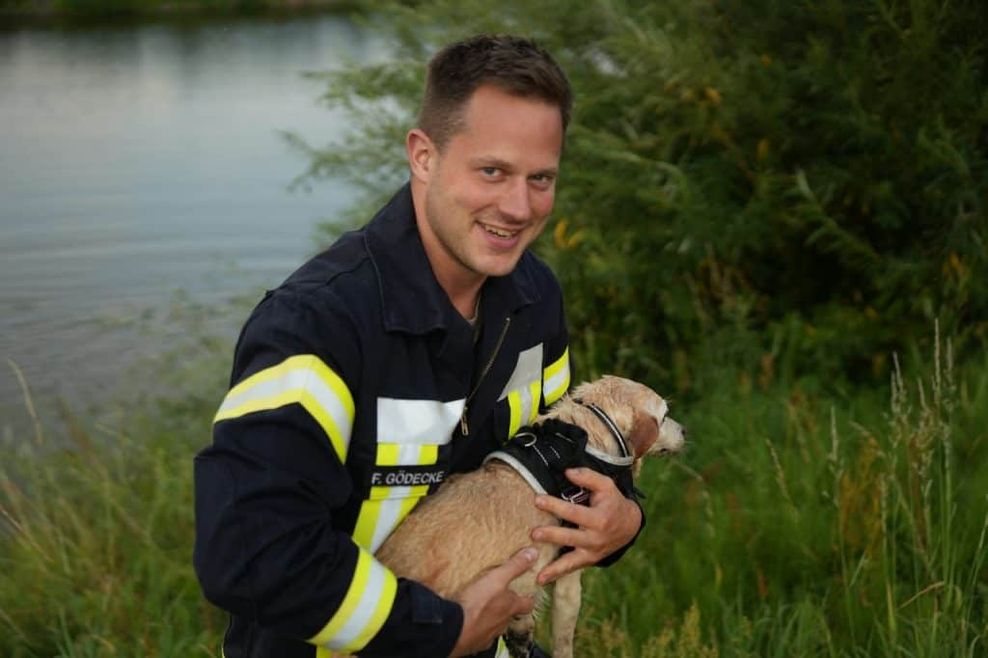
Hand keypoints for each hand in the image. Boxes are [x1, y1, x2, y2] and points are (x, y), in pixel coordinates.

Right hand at [449, 547, 537, 656]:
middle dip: (507, 608)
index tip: (528, 595)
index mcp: (510, 607)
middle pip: (511, 616)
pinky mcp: (475, 643)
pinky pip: (479, 636)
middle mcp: (503, 623)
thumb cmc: (477, 604)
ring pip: (495, 626)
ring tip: (482, 609)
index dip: (528, 599)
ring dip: (492, 618)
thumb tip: (533, 554)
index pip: (527, 604)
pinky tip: (469, 622)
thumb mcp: (496, 578)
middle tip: (501, 599)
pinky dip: (477, 629)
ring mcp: (489, 634)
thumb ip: (515, 566)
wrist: (454, 629)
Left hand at [530, 468, 641, 584]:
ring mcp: (592, 552)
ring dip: (553, 566)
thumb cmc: (612, 502)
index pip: (573, 512)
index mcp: (599, 518)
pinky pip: (571, 568)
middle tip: (534, 533)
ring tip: (537, 570)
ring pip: (571, 560)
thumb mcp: (606, 485)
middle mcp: (596, 538)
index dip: (555, 505)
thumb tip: (567, 472)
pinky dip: (557, 575)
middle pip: (570, 537)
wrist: (629, 525)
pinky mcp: (589, 560)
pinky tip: (541, 579)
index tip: (537, 499)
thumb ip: (587, 477)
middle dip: (551, 535)